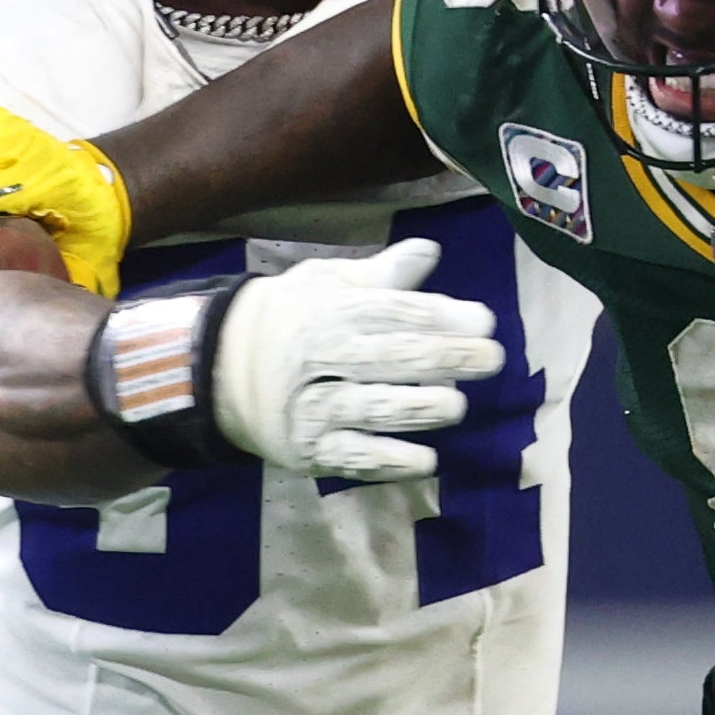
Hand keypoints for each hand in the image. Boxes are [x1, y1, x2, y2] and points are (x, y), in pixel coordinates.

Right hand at [213, 240, 501, 481]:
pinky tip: (426, 461)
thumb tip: (430, 252)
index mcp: (329, 311)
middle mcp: (321, 358)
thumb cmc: (294, 318)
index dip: (439, 316)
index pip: (390, 313)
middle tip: (491, 359)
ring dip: (418, 409)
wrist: (223, 368)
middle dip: (444, 358)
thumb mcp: (328, 283)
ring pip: (372, 409)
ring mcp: (313, 408)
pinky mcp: (311, 450)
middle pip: (388, 358)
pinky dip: (390, 462)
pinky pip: (354, 458)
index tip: (483, 321)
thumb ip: (382, 275)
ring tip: (456, 406)